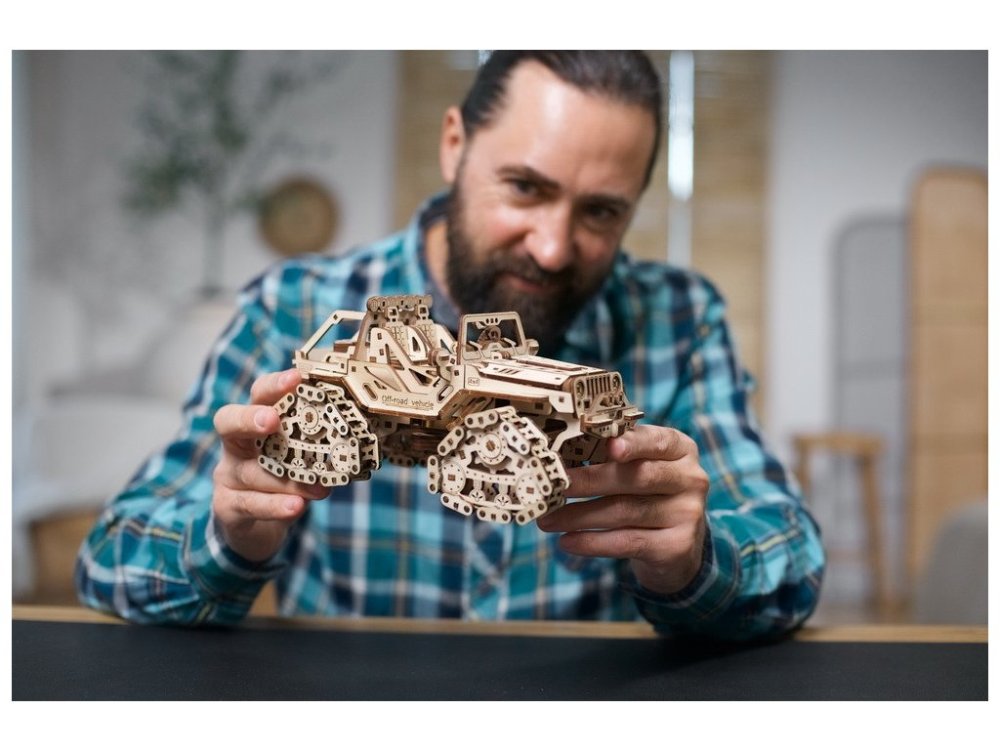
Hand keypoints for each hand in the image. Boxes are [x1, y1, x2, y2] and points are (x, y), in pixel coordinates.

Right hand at [211, 368, 328, 561]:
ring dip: (286, 478)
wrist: (258, 527)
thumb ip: (316, 440)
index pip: (258, 395)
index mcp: (255, 422)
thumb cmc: (284, 479)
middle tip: (272, 420)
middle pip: (229, 421)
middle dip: (250, 418)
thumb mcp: (299, 455)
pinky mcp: (227, 507)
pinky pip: (249, 505)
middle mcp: (236, 444)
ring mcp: (228, 476)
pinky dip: (274, 506)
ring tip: (320, 487)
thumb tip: (357, 428)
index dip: (274, 385)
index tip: (296, 377)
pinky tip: (296, 506)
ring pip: (251, 472)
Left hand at [537, 425, 708, 594]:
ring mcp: (687, 514)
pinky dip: (593, 542)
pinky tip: (568, 542)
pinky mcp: (677, 546)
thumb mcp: (640, 468)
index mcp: (679, 449)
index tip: (607, 446)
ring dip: (579, 516)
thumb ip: (612, 455)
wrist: (678, 547)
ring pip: (625, 511)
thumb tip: (559, 452)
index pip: (655, 440)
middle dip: (588, 481)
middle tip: (553, 486)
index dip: (632, 443)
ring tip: (547, 520)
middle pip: (635, 477)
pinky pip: (628, 542)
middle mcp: (690, 478)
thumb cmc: (647, 495)